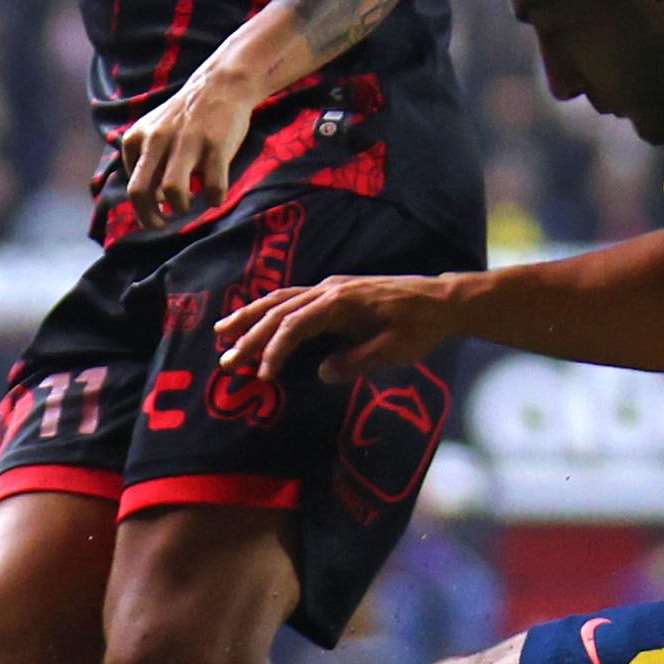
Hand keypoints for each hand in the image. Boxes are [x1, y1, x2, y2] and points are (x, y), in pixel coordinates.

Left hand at [119, 62, 264, 229]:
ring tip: (190, 205)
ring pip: (172, 191)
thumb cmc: (187, 115)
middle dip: (149, 218)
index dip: (145, 202)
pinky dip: (214, 200)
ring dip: (181, 208)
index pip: (132, 183)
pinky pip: (212, 187)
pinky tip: (216, 196)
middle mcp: (157, 139)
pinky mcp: (215, 145)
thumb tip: (153, 201)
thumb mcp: (155, 129)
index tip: (160, 204)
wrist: (221, 84)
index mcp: (138, 136)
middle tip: (162, 225)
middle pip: (139, 192)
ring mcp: (187, 142)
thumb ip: (147, 160)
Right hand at [216, 274, 458, 383]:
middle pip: (278, 309)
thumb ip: (356, 361)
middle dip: (248, 334)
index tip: (262, 375)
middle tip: (226, 361)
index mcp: (341, 302)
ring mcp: (331, 288)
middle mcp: (330, 289)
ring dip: (251, 316)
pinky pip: (294, 299)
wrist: (441, 300)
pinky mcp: (336, 292)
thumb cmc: (420, 327)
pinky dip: (270, 311)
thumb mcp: (392, 351)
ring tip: (222, 332)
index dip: (274, 350)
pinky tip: (257, 322)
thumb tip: (322, 372)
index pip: (295, 325)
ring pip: (281, 299)